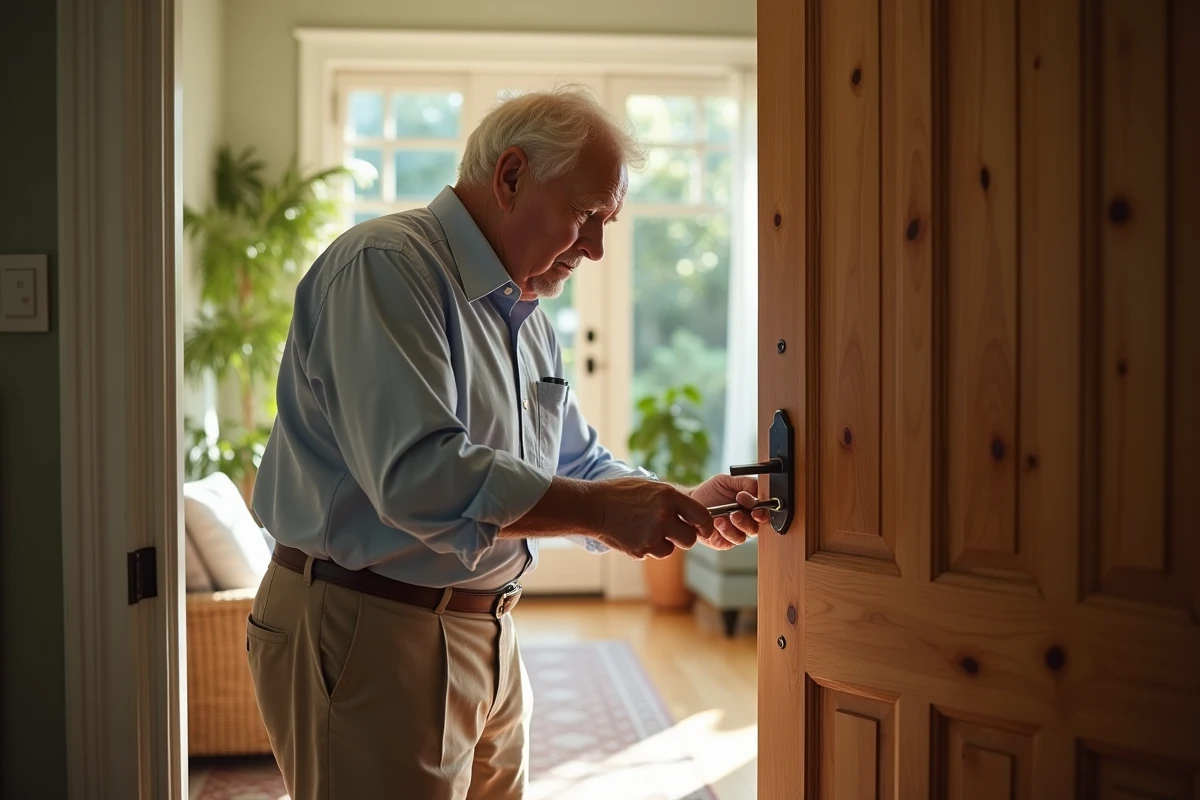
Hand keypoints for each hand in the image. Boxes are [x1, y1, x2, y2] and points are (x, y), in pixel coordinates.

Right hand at [587, 477, 716, 559]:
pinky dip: (648, 548)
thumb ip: (673, 500)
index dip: (706, 525)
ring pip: (672, 549)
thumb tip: (694, 513)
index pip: (702, 516)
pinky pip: (654, 553)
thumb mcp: (651, 487)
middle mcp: (664, 516)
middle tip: (673, 532)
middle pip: (690, 539)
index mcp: (669, 496)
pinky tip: (635, 535)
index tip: (703, 529)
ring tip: (646, 529)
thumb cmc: (621, 494)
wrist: (593, 506)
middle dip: (684, 538)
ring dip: (664, 543)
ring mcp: (652, 534)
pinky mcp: (641, 549)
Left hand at [687, 474, 767, 549]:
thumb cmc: (712, 491)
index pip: (764, 513)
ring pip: (742, 537)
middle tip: (736, 513)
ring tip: (721, 519)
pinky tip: (715, 524)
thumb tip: (758, 487)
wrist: (692, 500)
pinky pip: (727, 542)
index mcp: (752, 509)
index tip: (754, 505)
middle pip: (756, 528)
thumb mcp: (728, 481)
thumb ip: (745, 483)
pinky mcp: (723, 542)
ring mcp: (735, 534)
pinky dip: (722, 533)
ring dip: (732, 528)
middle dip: (746, 521)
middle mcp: (747, 523)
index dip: (762, 511)